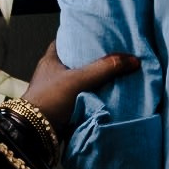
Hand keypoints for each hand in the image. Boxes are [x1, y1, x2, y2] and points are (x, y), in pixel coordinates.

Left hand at [24, 41, 140, 140]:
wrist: (36, 133)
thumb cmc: (50, 100)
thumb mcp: (78, 80)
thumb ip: (104, 68)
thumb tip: (132, 60)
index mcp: (51, 59)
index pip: (66, 40)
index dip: (81, 35)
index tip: (99, 34)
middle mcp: (53, 73)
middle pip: (77, 61)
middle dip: (93, 60)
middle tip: (113, 55)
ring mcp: (57, 91)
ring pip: (81, 80)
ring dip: (95, 80)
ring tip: (116, 73)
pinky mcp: (63, 107)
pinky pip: (82, 97)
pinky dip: (93, 96)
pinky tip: (109, 95)